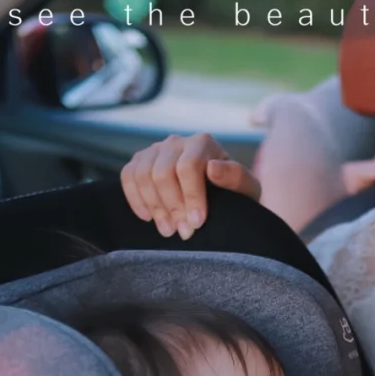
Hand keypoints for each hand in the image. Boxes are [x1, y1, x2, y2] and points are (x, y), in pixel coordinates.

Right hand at [120, 133, 261, 239]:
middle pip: (162, 172)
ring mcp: (156, 150)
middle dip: (172, 206)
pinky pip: (128, 176)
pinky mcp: (140, 162)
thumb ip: (236, 178)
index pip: (189, 166)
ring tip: (168, 230)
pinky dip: (135, 199)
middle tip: (183, 233)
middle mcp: (177, 142)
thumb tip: (213, 168)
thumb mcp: (246, 190)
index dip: (191, 196)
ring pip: (142, 174)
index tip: (197, 223)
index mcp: (203, 143)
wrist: (220, 198)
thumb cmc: (235, 195)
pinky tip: (148, 218)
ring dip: (154, 207)